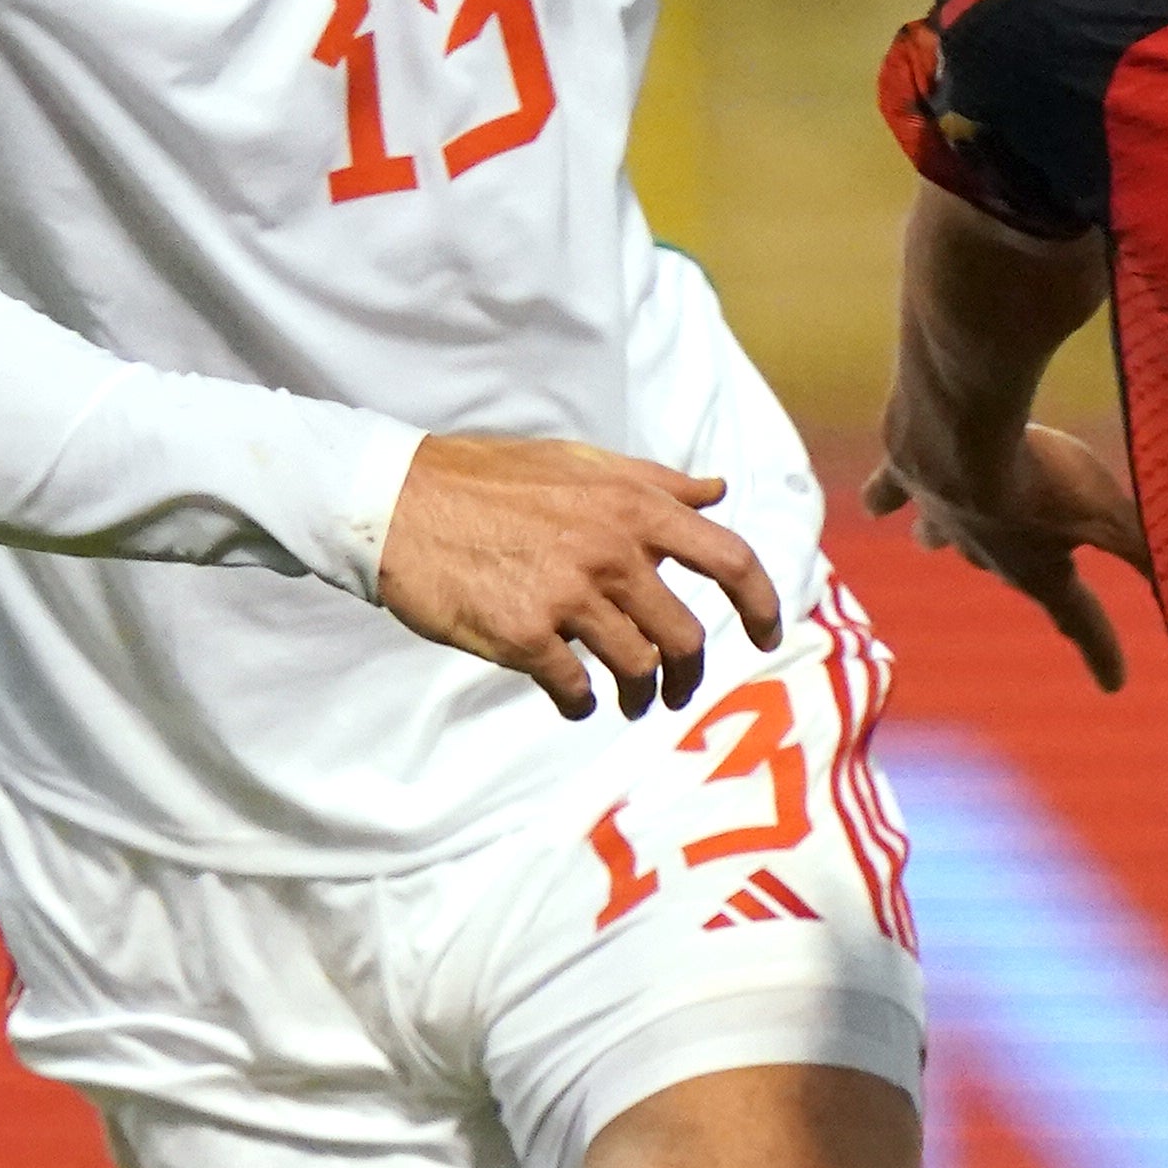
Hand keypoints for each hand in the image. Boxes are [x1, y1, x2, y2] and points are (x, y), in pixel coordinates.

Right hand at [376, 434, 784, 719]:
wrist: (399, 503)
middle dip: (688, 674)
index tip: (767, 635)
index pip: (732, 560)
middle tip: (675, 690)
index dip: (762, 605)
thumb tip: (717, 492)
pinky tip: (571, 698)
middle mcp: (612, 550)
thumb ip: (654, 483)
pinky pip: (575, 689)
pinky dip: (580, 704)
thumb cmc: (489, 480)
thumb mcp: (580, 463)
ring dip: (640, 695)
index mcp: (634, 506)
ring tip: (628, 700)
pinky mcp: (526, 635)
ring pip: (638, 668)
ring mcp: (570, 595)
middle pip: (687, 636)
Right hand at [864, 413, 1148, 692]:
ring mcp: (935, 510)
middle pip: (1005, 568)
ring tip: (930, 543)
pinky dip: (888, 497)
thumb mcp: (1111, 515)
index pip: (1079, 620)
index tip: (1115, 685)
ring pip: (939, 532)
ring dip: (942, 537)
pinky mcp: (903, 467)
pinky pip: (893, 489)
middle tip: (1038, 577)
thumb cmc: (1040, 476)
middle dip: (1021, 572)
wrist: (955, 425)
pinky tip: (878, 505)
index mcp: (1035, 570)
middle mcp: (980, 549)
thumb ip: (1151, 550)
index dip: (1100, 651)